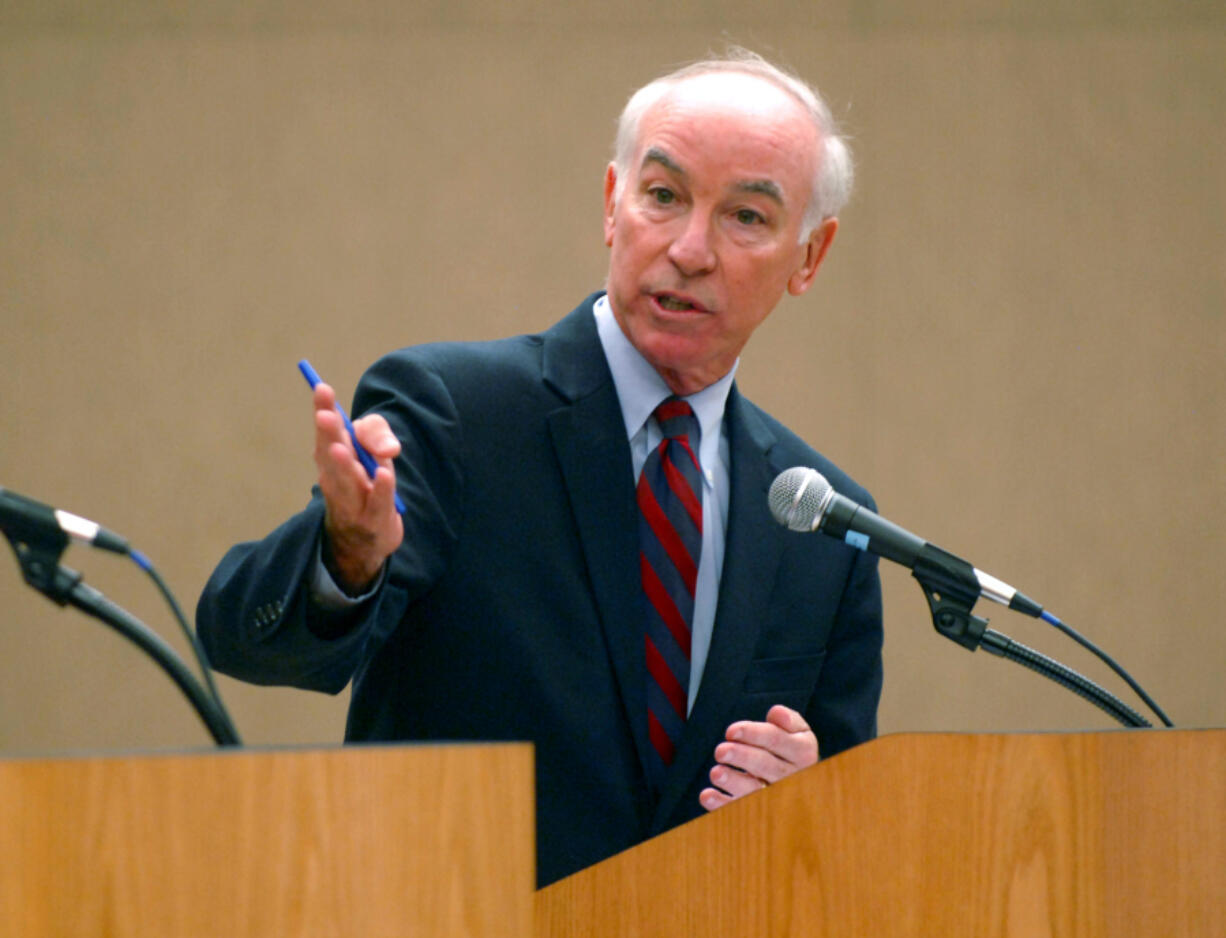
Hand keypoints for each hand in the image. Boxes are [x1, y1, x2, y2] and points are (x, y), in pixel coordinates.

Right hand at [312, 382, 403, 592]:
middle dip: (329, 435)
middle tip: (325, 415)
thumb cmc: (367, 486)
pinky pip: (378, 502)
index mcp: (333, 457)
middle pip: (331, 454)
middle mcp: (336, 478)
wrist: (367, 540)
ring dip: (344, 466)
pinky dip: (381, 490)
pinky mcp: (374, 520)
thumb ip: (376, 436)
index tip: (322, 389)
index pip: (327, 432)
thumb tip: (387, 446)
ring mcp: (352, 502)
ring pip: (347, 482)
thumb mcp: (373, 454)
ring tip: (340, 449)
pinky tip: (385, 475)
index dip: (324, 410)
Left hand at [699, 704, 817, 811]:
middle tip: (720, 751)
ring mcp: (776, 796)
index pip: (776, 740)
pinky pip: (741, 809)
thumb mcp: (798, 731)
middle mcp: (792, 776)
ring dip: (733, 782)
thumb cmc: (791, 749)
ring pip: (754, 790)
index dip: (753, 734)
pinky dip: (723, 804)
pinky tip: (707, 795)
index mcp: (802, 752)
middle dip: (741, 757)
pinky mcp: (760, 811)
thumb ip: (788, 719)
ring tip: (716, 773)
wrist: (801, 779)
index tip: (731, 731)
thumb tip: (776, 713)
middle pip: (765, 765)